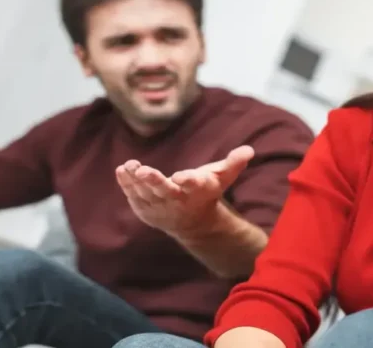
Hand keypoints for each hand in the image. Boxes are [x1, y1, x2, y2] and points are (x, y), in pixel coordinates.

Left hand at [115, 146, 254, 235]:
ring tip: (130, 166)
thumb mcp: (222, 177)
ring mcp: (159, 207)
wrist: (192, 223)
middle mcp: (178, 200)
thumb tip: (249, 150)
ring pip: (146, 193)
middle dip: (155, 181)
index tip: (181, 176)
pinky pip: (134, 196)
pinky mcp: (145, 209)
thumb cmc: (206, 191)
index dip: (188, 180)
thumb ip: (234, 163)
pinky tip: (122, 170)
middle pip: (165, 191)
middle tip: (144, 171)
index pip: (194, 185)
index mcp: (198, 191)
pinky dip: (127, 185)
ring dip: (136, 180)